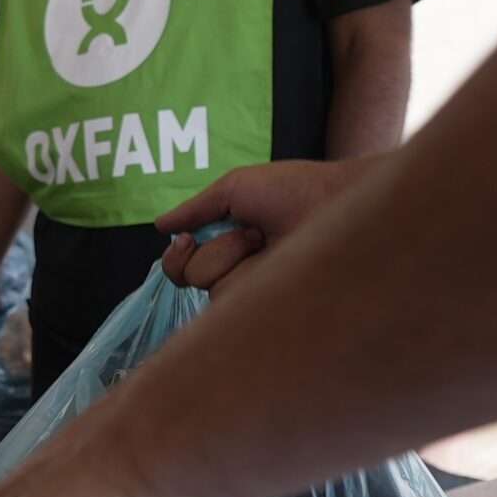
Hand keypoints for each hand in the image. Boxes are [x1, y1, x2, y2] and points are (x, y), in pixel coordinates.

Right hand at [157, 158, 383, 295]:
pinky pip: (235, 300)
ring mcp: (254, 292)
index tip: (185, 240)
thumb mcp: (237, 188)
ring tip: (268, 242)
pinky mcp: (269, 308)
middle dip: (213, 250)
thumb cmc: (294, 189)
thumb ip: (197, 209)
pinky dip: (249, 273)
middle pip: (189, 279)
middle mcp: (238, 271)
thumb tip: (160, 225)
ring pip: (211, 290)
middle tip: (251, 232)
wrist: (337, 203)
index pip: (184, 267)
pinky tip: (277, 261)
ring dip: (233, 257)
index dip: (177, 258)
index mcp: (228, 245)